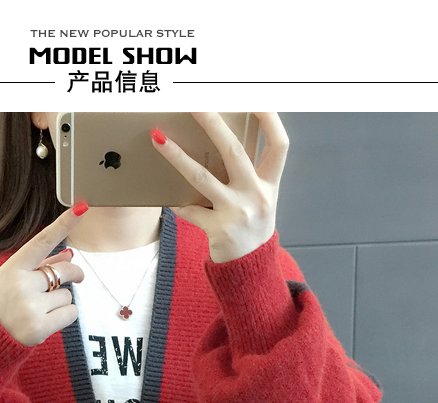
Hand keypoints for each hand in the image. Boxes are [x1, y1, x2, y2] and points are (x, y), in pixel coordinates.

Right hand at [0, 206, 86, 346]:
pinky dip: (65, 315)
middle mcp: (21, 285)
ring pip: (68, 295)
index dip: (63, 225)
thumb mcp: (15, 277)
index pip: (42, 242)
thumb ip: (42, 265)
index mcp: (13, 267)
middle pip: (64, 270)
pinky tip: (48, 319)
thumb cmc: (3, 301)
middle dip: (74, 273)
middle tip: (77, 276)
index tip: (80, 209)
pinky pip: (71, 313)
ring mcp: (30, 307)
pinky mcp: (39, 328)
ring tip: (40, 308)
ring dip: (61, 300)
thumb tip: (70, 255)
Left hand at [151, 112, 289, 262]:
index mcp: (270, 184)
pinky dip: (178, 203)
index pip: (279, 145)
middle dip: (213, 124)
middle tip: (193, 103)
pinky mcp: (218, 229)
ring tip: (158, 138)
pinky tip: (168, 198)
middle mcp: (257, 195)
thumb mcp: (261, 200)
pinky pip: (190, 210)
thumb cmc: (251, 228)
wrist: (250, 269)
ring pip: (202, 178)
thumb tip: (220, 141)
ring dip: (178, 156)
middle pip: (235, 151)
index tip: (255, 96)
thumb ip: (250, 175)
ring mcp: (237, 212)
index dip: (270, 119)